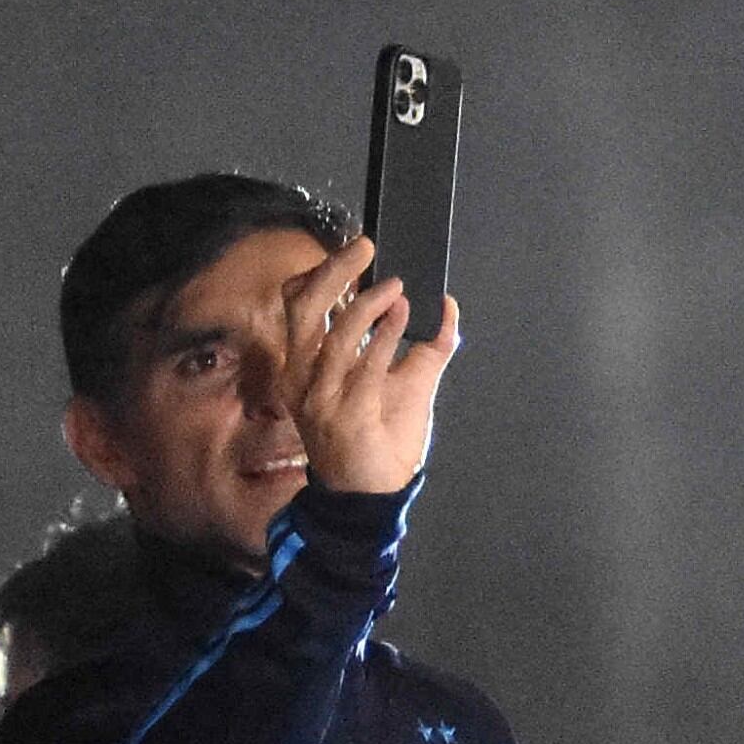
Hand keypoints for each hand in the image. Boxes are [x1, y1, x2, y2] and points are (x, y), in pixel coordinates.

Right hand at [280, 231, 460, 501]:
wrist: (373, 494)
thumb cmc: (379, 440)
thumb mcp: (407, 382)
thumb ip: (426, 344)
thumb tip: (448, 306)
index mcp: (305, 367)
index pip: (296, 307)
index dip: (318, 274)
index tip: (353, 253)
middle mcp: (304, 380)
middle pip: (303, 311)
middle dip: (334, 272)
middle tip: (365, 249)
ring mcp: (321, 400)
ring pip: (335, 335)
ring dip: (369, 304)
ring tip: (397, 289)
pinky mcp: (346, 416)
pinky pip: (365, 366)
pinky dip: (386, 335)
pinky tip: (405, 316)